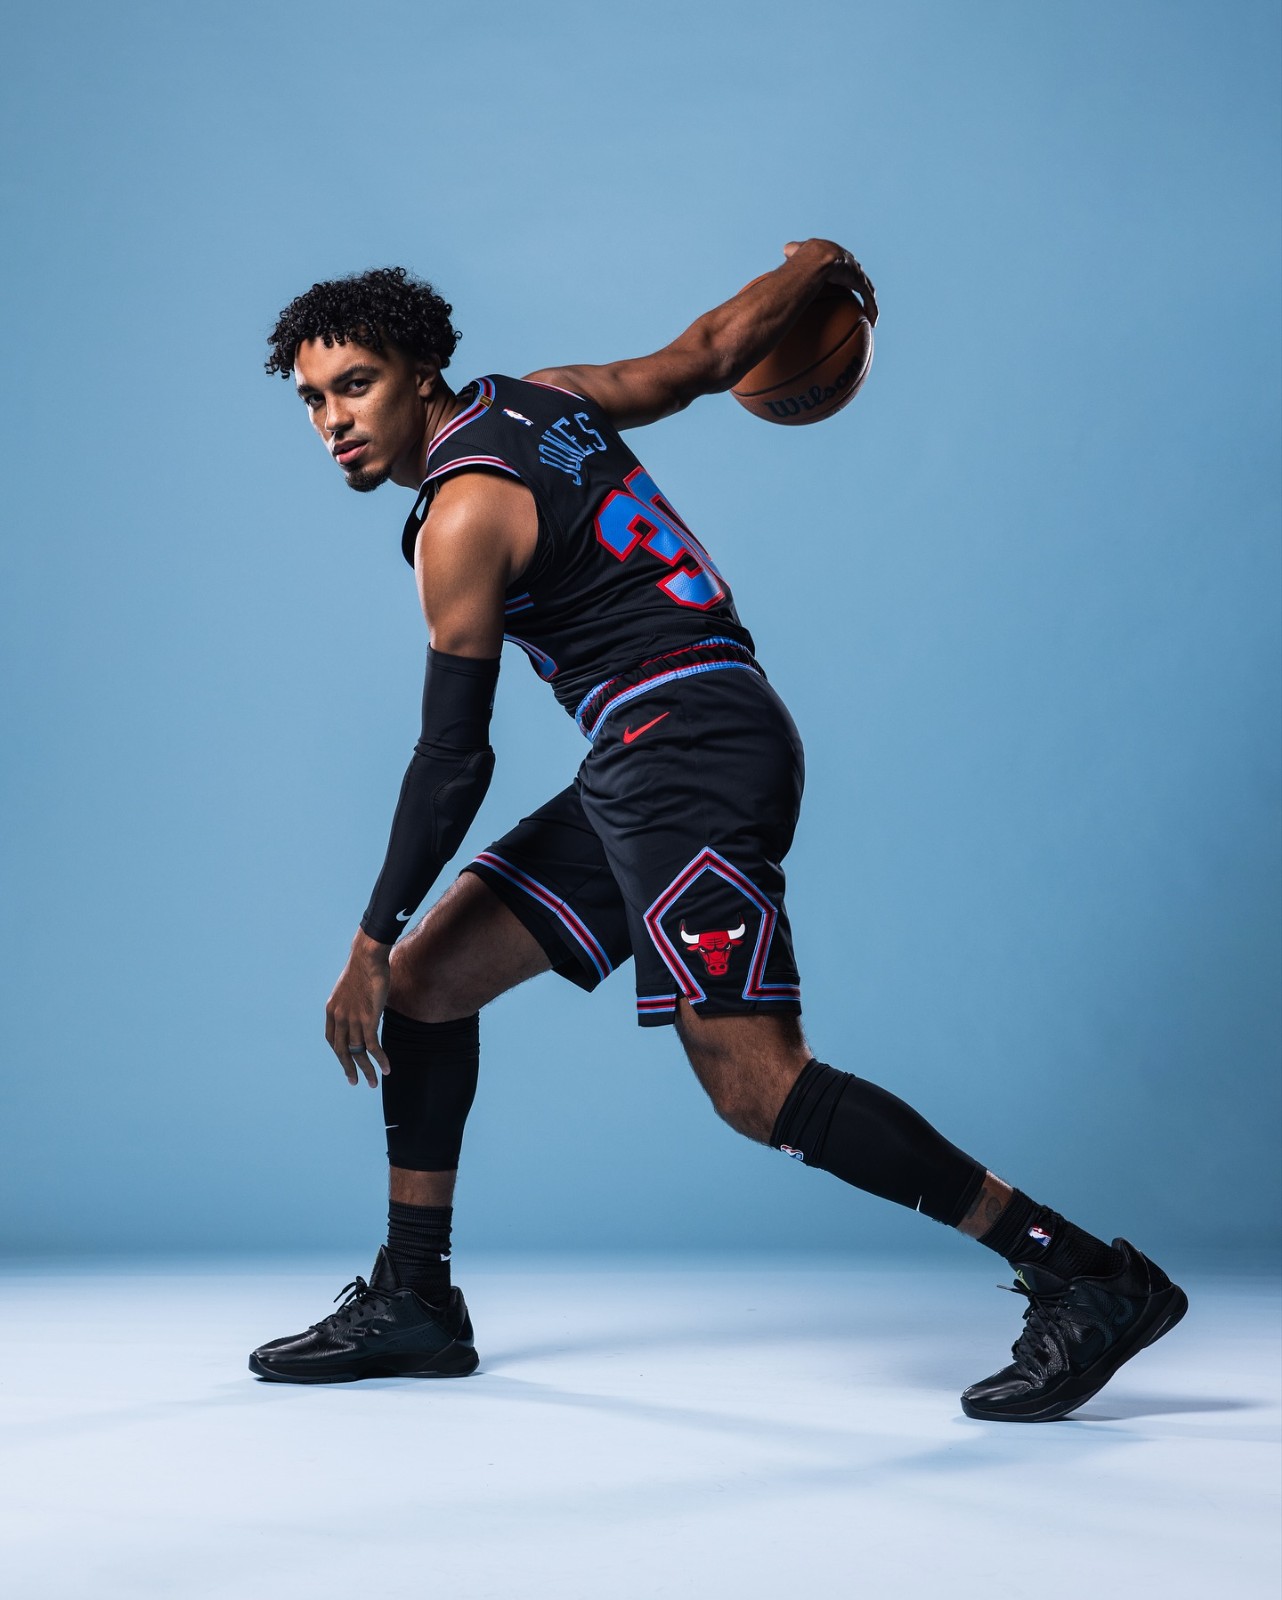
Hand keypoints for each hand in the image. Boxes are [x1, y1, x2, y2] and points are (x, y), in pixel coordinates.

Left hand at [325, 930, 392, 1086]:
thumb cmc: (363, 967)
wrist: (367, 957)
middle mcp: (338, 1018)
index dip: (339, 1053)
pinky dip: (380, 1059)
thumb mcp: (351, 988)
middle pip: (342, 1051)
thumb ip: (353, 1003)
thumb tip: (362, 1008)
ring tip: (374, 1082)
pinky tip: (387, 1068)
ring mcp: (352, 1020)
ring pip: (358, 1052)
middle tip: (354, 1082)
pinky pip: (372, 1046)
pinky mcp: (367, 1019)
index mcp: (331, 1010)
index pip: (332, 1040)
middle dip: (349, 1068)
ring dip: (367, 1070)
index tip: (347, 1062)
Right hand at [783, 239, 877, 325]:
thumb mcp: (795, 251)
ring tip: (871, 315)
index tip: (845, 281)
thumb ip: (792, 252)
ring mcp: (855, 272)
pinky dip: (872, 308)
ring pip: (866, 288)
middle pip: (857, 275)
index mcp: (835, 255)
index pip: (843, 263)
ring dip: (869, 301)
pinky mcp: (859, 281)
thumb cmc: (803, 256)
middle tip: (860, 296)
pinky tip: (873, 322)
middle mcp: (848, 262)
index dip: (845, 272)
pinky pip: (868, 297)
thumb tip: (785, 252)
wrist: (814, 258)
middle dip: (860, 284)